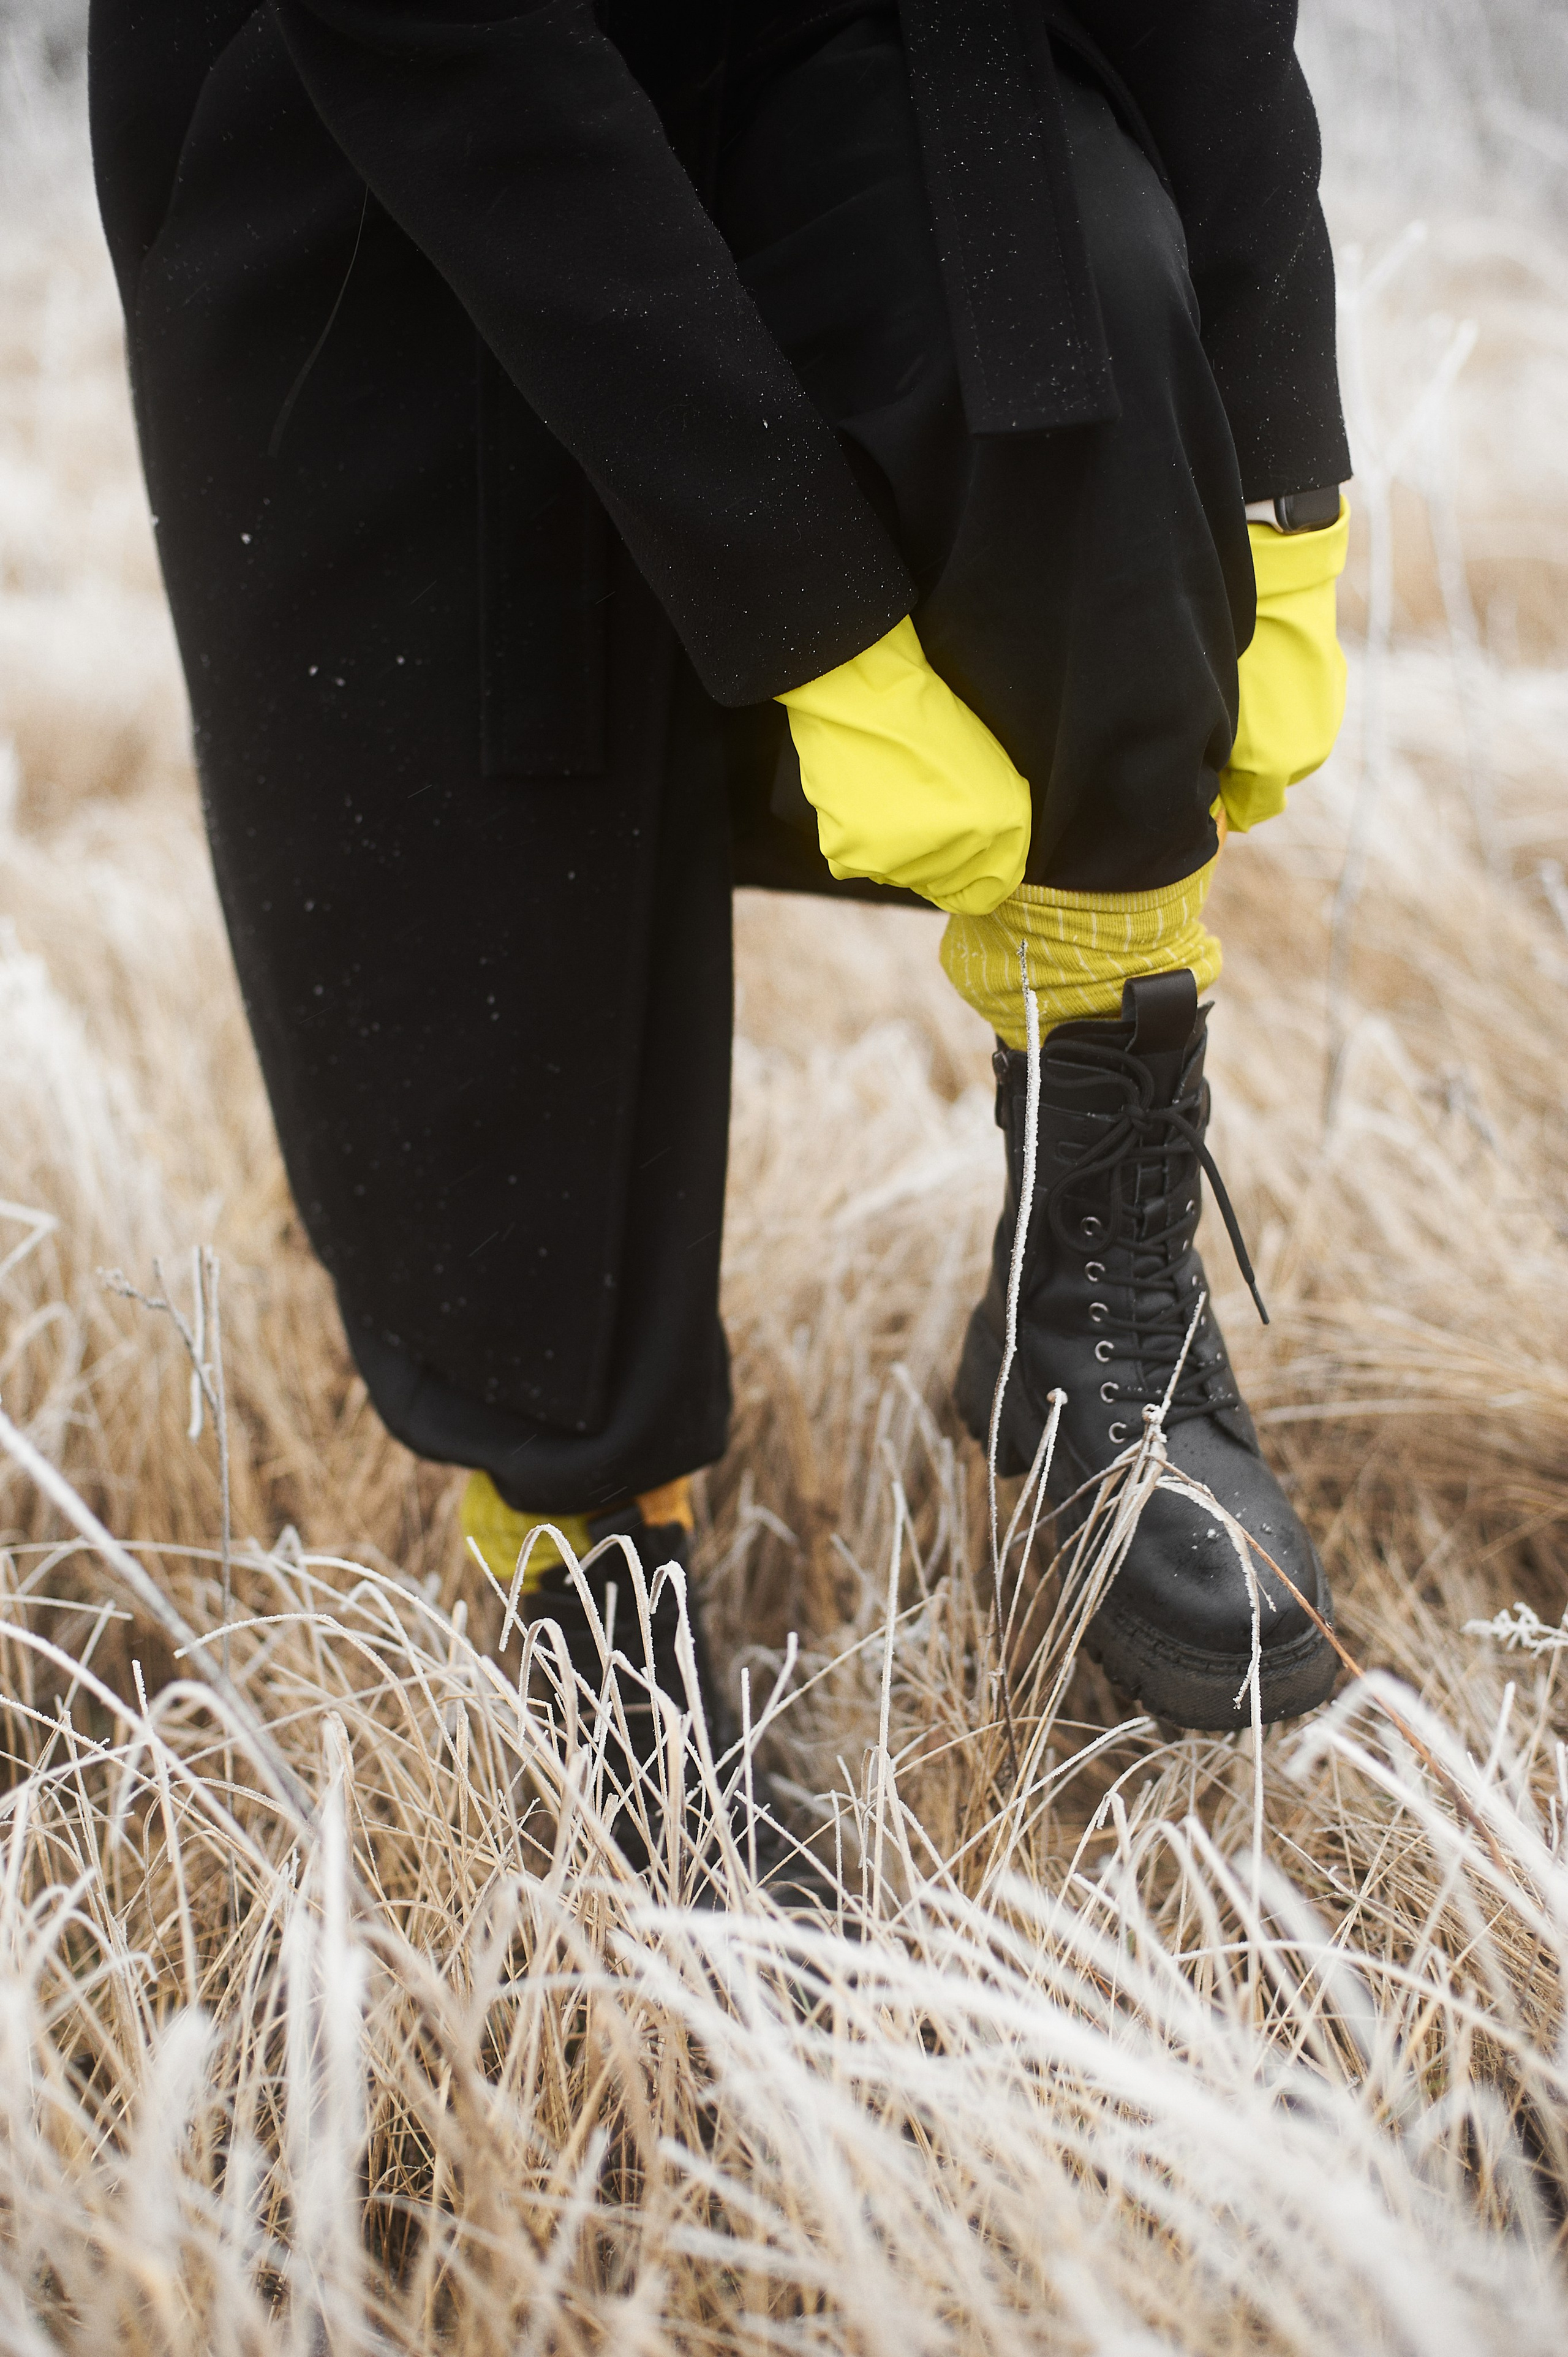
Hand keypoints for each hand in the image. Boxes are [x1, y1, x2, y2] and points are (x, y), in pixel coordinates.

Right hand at [777, 617, 1031, 915]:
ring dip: (896, 844)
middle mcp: (950, 854)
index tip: (962, 851)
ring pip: (899, 874)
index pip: (987, 890)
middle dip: (936, 852)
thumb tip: (979, 881)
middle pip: (939, 884)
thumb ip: (993, 828)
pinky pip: (860, 863)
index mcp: (994, 825)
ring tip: (889, 792)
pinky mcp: (850, 855)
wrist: (860, 688)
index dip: (978, 875)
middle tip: (916, 801)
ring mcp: (897, 860)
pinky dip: (860, 838)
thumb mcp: (986, 770)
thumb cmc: (926, 718)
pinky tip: (862, 799)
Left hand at [1219, 499, 1349, 832]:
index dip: (1225, 803)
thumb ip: (1211, 763)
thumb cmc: (1226, 654)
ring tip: (1243, 701)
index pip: (1250, 810)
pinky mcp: (1336, 685)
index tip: (1206, 785)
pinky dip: (1287, 707)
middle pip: (1272, 781)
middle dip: (1246, 768)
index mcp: (1275, 766)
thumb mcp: (1208, 715)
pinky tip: (1266, 678)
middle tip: (1215, 736)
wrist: (1272, 586)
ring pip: (1293, 748)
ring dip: (1270, 737)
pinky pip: (1307, 713)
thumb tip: (1212, 788)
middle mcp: (1310, 752)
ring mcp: (1328, 717)